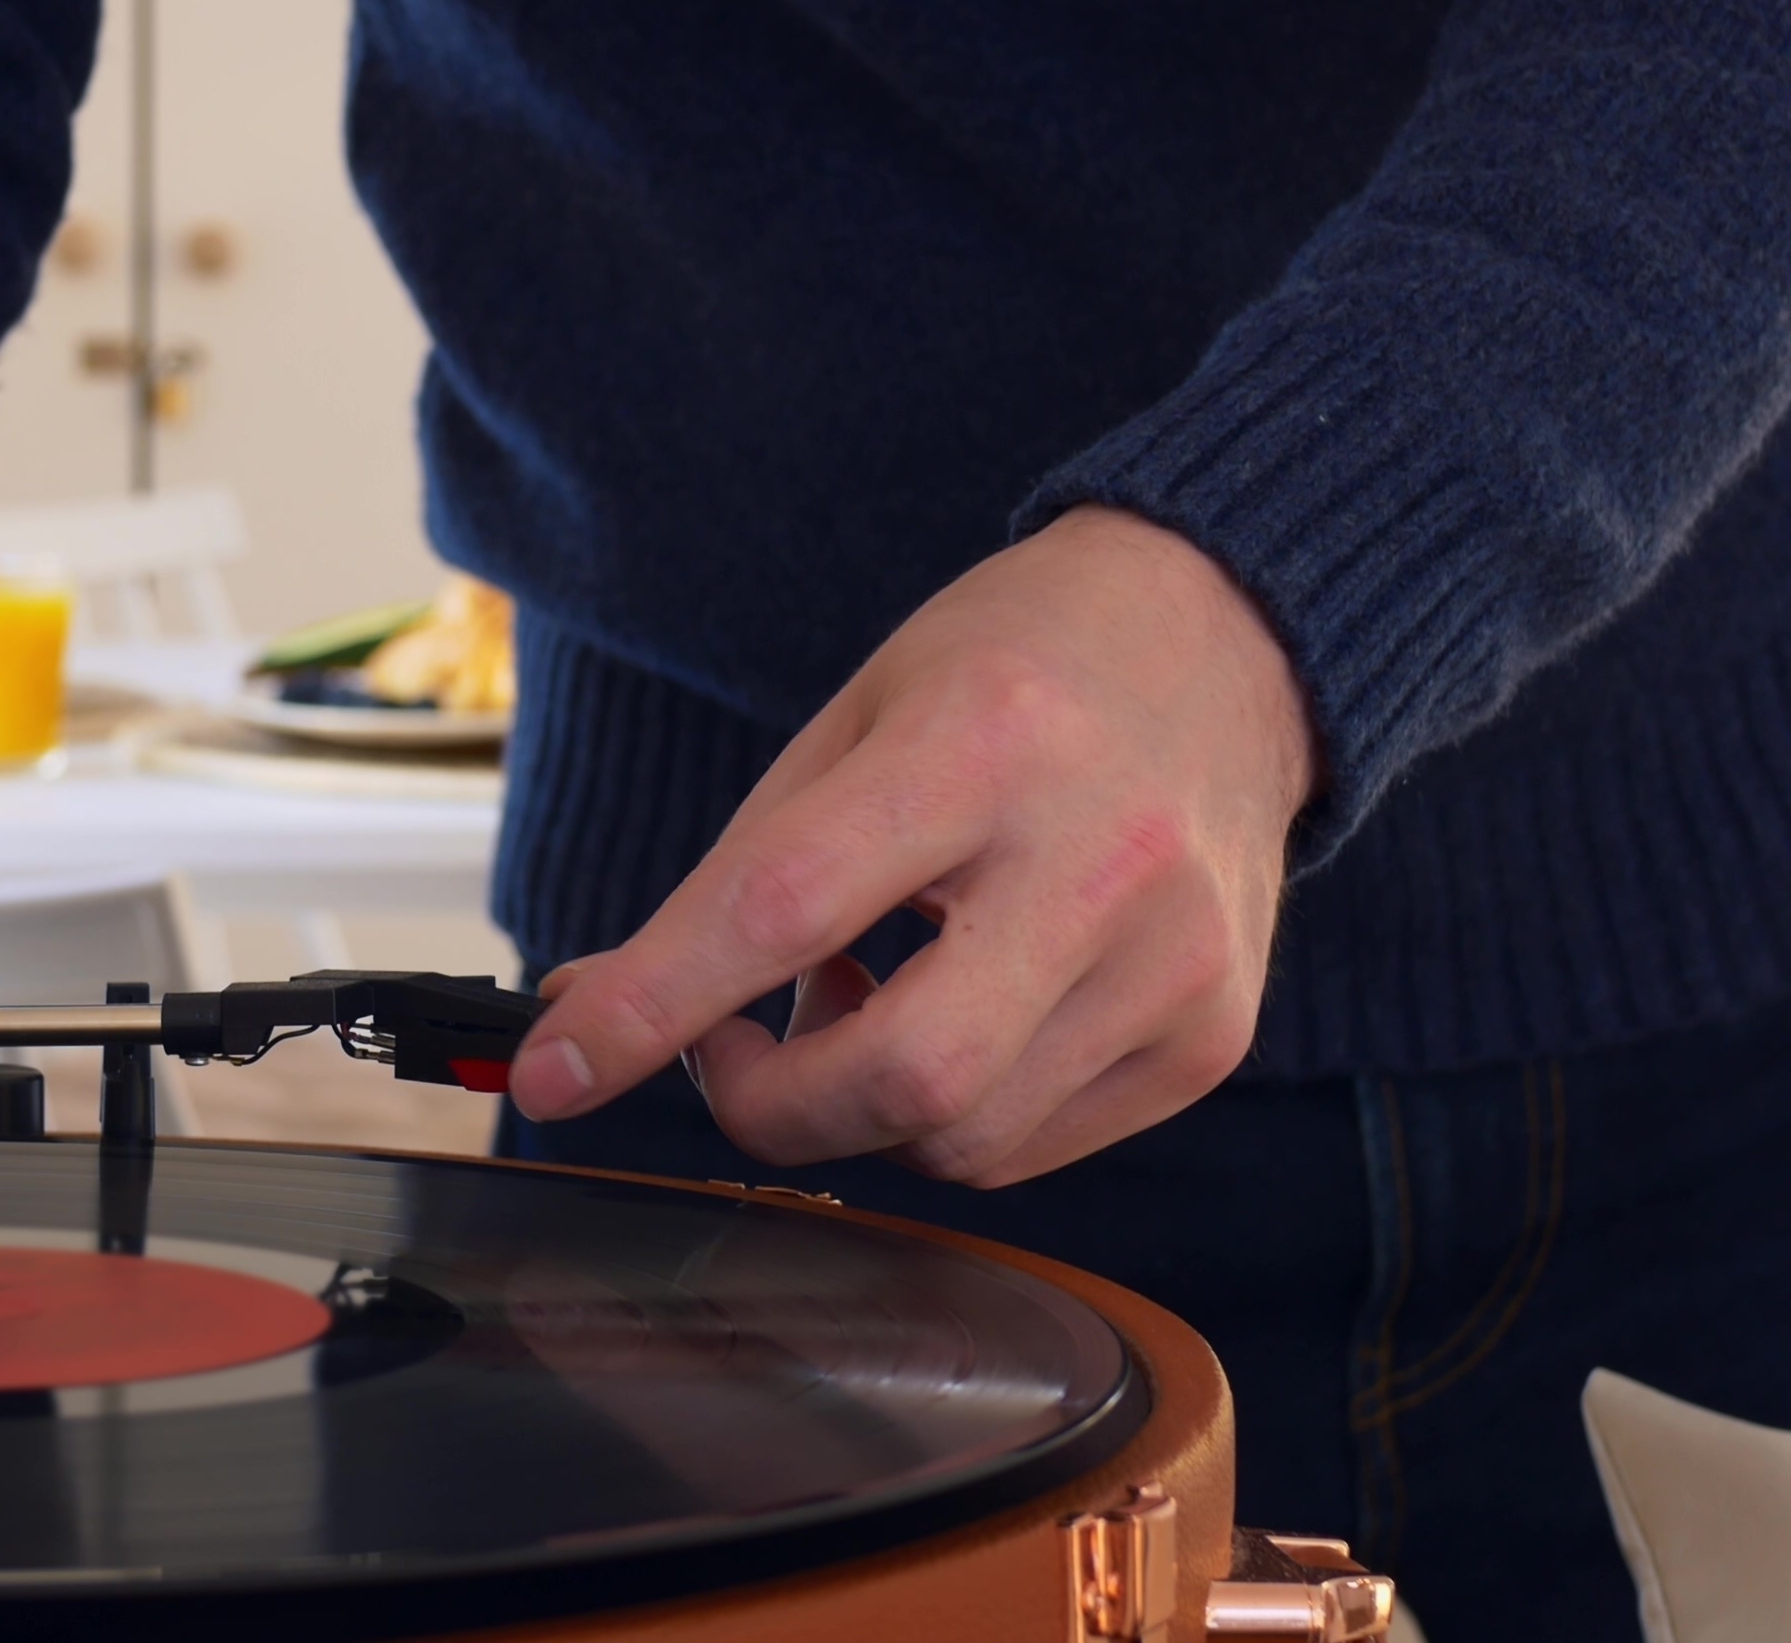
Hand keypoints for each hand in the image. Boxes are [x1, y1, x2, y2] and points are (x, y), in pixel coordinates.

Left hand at [508, 507, 1310, 1186]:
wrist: (1235, 643)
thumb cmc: (1020, 670)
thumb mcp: (858, 718)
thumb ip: (734, 878)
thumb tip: (591, 1016)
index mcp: (984, 741)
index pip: (786, 906)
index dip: (654, 1007)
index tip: (555, 1073)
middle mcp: (1100, 856)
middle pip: (903, 1075)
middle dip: (768, 1102)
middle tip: (728, 1045)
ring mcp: (1174, 960)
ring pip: (960, 1141)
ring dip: (862, 1107)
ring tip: (869, 992)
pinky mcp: (1210, 1034)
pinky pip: (1032, 1146)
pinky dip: (953, 1112)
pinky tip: (958, 1009)